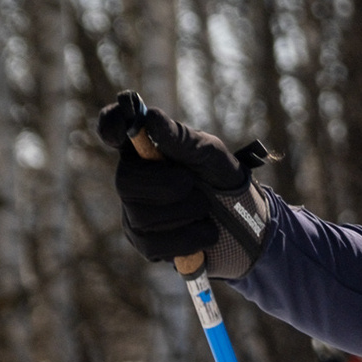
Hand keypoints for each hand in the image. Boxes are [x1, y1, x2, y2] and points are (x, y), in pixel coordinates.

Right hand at [95, 94, 273, 278]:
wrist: (249, 223)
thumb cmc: (222, 179)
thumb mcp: (211, 154)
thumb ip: (182, 138)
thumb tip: (150, 118)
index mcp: (145, 149)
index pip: (114, 127)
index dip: (112, 124)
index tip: (126, 129)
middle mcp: (132, 179)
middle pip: (125, 182)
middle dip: (169, 186)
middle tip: (193, 184)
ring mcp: (133, 212)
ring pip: (142, 217)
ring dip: (188, 212)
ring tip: (205, 209)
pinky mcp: (145, 243)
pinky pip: (156, 244)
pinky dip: (191, 237)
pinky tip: (204, 230)